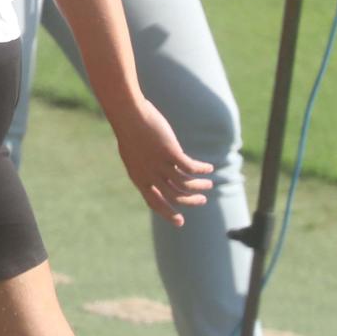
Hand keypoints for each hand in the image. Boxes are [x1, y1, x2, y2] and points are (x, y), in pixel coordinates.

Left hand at [110, 100, 213, 224]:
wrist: (127, 114)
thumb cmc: (129, 129)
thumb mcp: (133, 153)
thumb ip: (144, 166)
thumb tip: (158, 170)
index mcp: (138, 178)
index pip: (154, 202)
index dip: (167, 213)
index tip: (180, 221)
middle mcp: (149, 175)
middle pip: (174, 196)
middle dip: (190, 201)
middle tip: (202, 200)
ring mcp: (160, 165)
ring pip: (185, 184)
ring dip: (198, 186)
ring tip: (208, 185)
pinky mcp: (170, 152)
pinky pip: (190, 167)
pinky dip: (201, 170)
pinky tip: (208, 168)